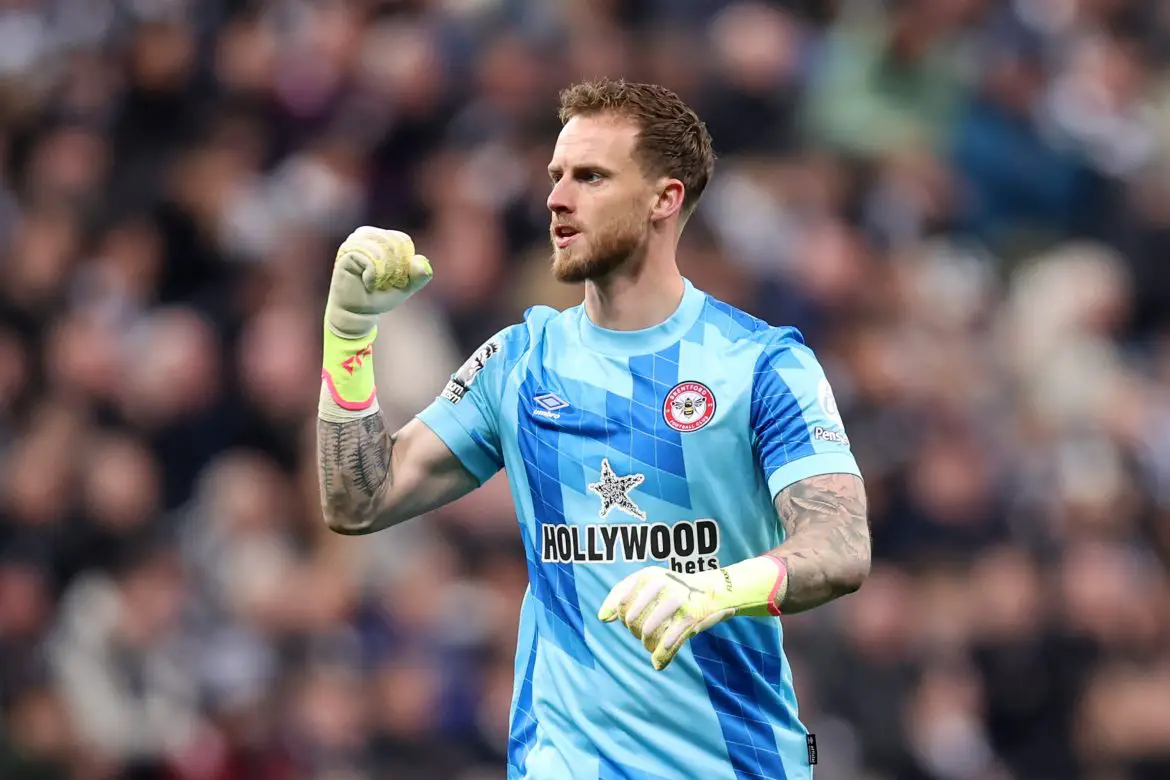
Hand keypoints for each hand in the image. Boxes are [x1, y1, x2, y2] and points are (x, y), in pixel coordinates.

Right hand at [325, 227, 432, 338]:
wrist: (359, 312)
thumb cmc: (381, 294)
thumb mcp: (407, 285)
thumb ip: (420, 275)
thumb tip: (422, 263)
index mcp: (380, 236)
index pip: (402, 240)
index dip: (403, 261)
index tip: (392, 276)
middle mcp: (365, 235)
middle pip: (393, 243)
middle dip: (394, 267)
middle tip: (382, 281)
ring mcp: (354, 242)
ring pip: (383, 250)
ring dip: (385, 272)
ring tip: (375, 282)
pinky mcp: (346, 253)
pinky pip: (371, 259)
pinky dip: (374, 275)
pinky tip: (367, 283)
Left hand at [598, 567, 736, 670]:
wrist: (714, 592)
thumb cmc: (674, 590)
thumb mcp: (649, 584)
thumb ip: (622, 596)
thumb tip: (602, 618)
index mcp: (648, 575)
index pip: (621, 602)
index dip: (622, 618)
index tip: (631, 622)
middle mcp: (661, 584)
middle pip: (632, 619)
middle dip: (635, 632)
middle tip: (644, 634)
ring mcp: (677, 601)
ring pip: (647, 632)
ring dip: (648, 645)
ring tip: (652, 645)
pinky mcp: (690, 618)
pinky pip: (667, 644)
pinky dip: (660, 658)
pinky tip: (658, 664)